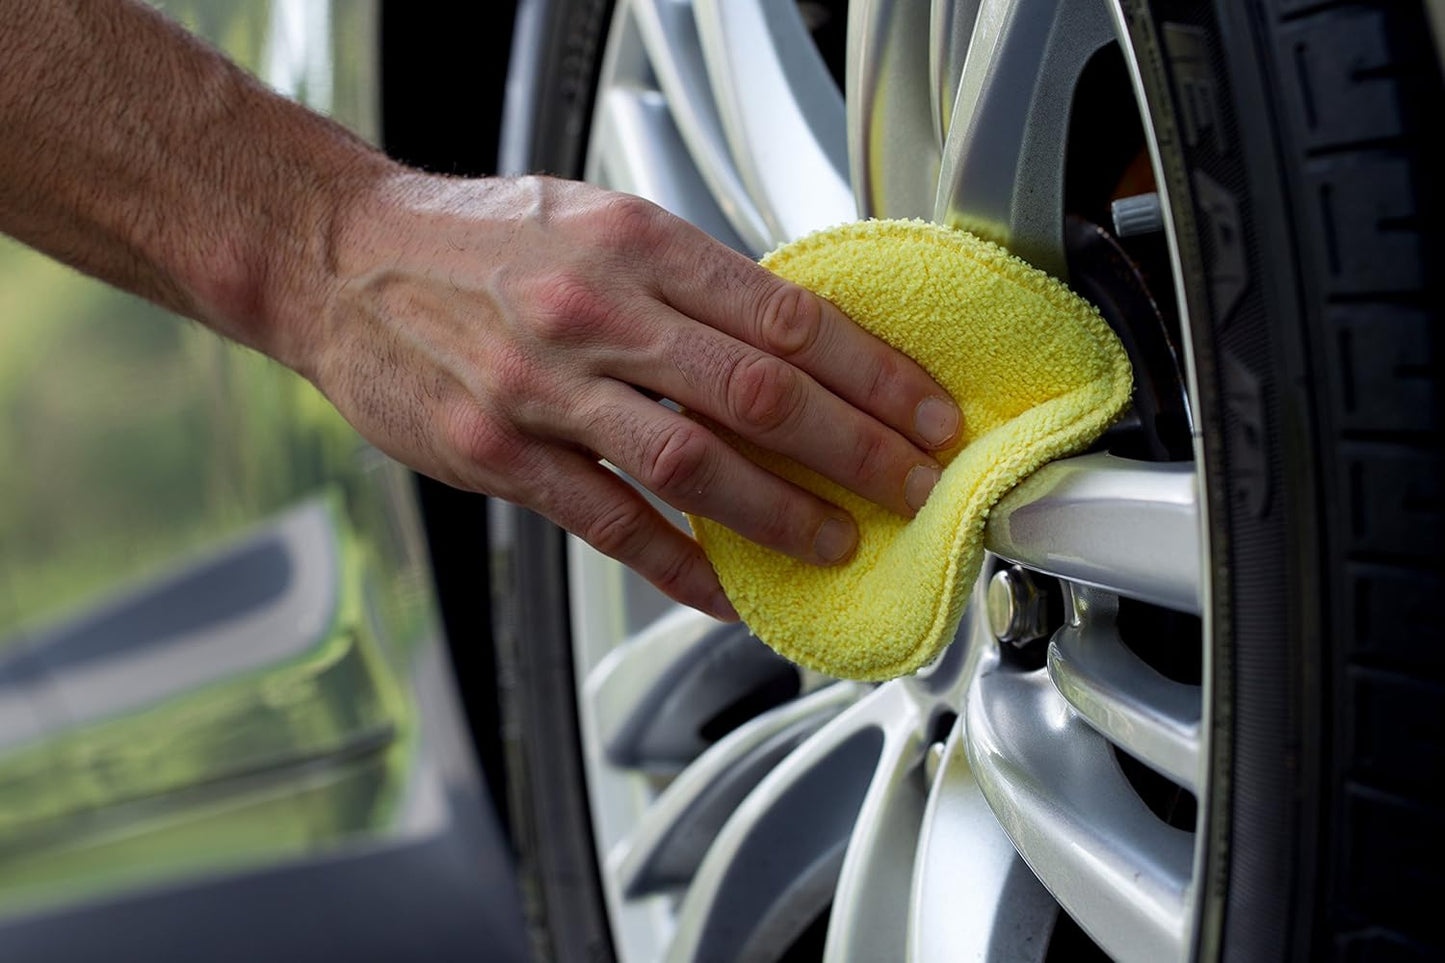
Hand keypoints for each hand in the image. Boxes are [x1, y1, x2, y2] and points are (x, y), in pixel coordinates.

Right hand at [309, 173, 958, 620]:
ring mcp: (542, 388)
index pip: (786, 316)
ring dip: (781, 515)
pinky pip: (610, 522)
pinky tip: (727, 589)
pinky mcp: (498, 454)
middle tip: (911, 486)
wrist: (340, 259)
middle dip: (856, 450)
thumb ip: (688, 284)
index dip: (872, 374)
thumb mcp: (596, 220)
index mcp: (634, 242)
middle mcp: (595, 311)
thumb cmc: (477, 240)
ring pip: (693, 464)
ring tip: (836, 541)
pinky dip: (679, 565)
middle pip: (759, 394)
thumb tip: (791, 346)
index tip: (923, 412)